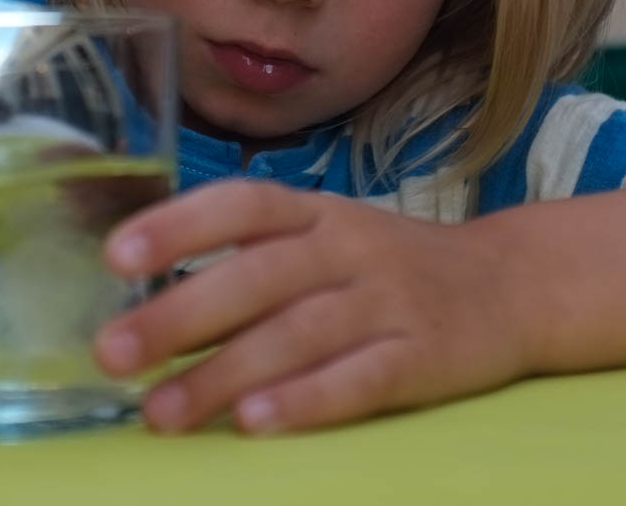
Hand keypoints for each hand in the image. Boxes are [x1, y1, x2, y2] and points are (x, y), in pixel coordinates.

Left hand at [94, 181, 526, 433]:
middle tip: (113, 353)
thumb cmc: (388, 266)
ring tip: (163, 412)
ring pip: (298, 334)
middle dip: (178, 314)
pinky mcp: (423, 356)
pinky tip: (257, 421)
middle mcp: (348, 247)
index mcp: (315, 212)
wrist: (512, 285)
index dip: (177, 225)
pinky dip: (306, 399)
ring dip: (224, 372)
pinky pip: (360, 378)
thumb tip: (142, 302)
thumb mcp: (324, 238)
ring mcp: (388, 301)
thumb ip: (247, 261)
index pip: (240, 204)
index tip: (114, 256)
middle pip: (258, 276)